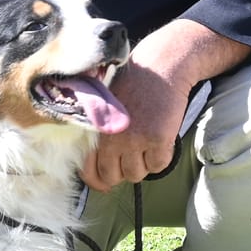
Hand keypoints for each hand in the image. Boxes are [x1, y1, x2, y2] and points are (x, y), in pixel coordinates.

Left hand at [82, 57, 187, 190]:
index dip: (98, 181)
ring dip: (143, 165)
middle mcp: (113, 138)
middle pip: (114, 176)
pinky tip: (161, 141)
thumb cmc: (134, 83)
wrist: (161, 66)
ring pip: (137, 174)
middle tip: (132, 159)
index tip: (105, 184)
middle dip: (123, 172)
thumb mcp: (106, 106)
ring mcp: (136, 140)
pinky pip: (158, 166)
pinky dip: (161, 158)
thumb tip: (100, 165)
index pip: (89, 169)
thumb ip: (100, 133)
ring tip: (147, 145)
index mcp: (97, 129)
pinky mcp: (158, 139)